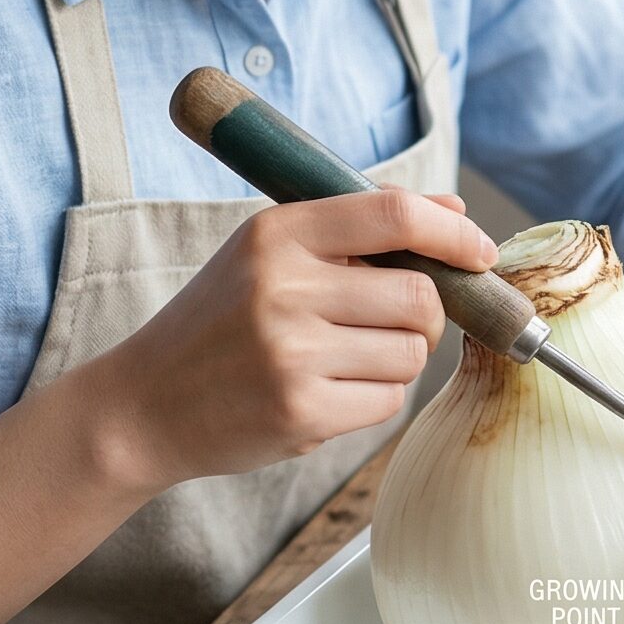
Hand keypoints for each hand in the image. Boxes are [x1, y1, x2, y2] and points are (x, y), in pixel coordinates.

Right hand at [94, 188, 497, 487]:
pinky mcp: (300, 412)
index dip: (453, 232)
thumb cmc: (220, 321)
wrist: (144, 405)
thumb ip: (360, 226)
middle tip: (394, 322)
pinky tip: (328, 391)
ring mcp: (291, 353)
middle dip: (425, 314)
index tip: (479, 252)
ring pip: (411, 353)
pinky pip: (388, 401)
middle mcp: (283, 287)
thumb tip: (453, 210)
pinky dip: (374, 398)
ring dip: (398, 359)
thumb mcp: (271, 253)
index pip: (393, 213)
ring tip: (346, 358)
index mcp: (277, 233)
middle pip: (418, 295)